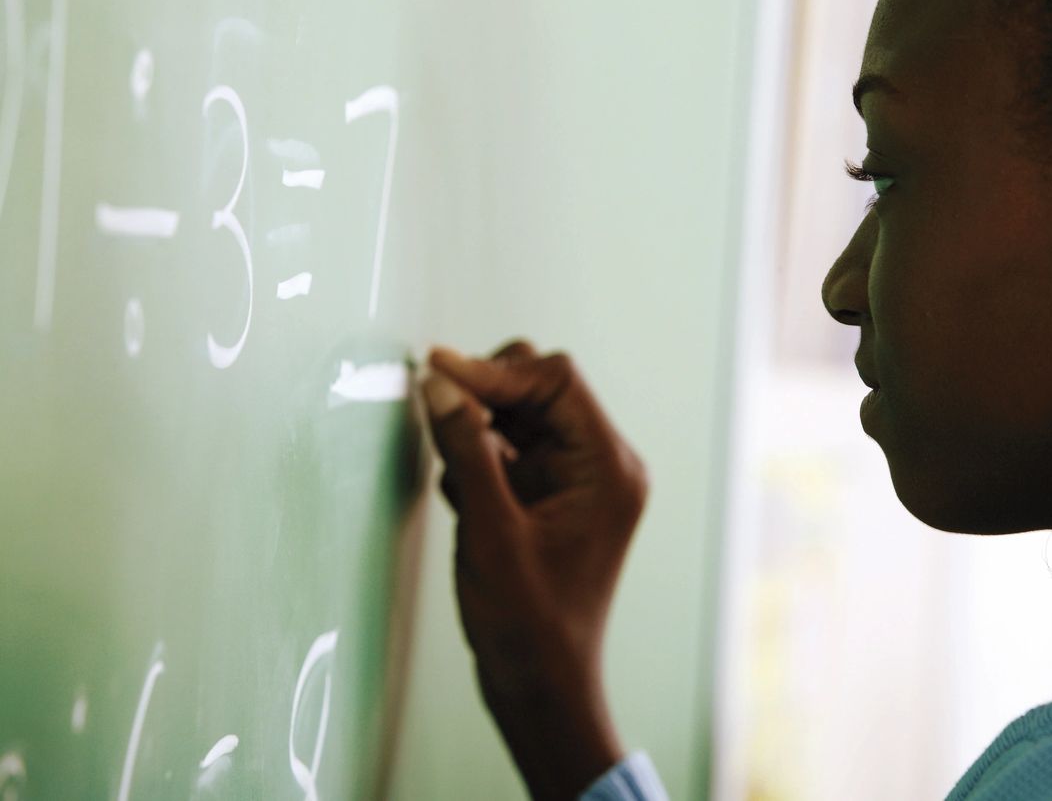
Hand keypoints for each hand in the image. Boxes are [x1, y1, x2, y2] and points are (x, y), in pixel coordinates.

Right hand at [421, 339, 649, 800]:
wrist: (541, 689)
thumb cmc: (528, 626)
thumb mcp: (490, 533)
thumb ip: (467, 451)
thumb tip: (440, 383)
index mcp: (607, 467)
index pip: (555, 381)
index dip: (493, 371)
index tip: (434, 372)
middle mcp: (600, 465)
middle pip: (539, 388)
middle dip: (484, 396)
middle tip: (436, 414)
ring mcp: (575, 481)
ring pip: (518, 416)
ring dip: (475, 431)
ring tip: (453, 477)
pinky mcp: (549, 498)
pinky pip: (508, 450)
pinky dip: (477, 460)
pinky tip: (462, 500)